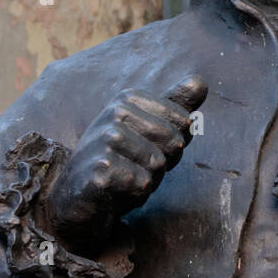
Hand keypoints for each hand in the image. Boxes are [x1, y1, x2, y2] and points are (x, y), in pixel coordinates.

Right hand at [43, 74, 206, 255]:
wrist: (76, 195)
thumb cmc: (118, 159)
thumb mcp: (147, 128)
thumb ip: (175, 105)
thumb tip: (200, 81)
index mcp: (128, 98)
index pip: (184, 121)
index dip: (174, 143)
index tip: (146, 147)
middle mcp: (115, 113)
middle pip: (175, 143)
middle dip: (163, 163)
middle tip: (134, 166)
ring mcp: (105, 140)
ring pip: (159, 165)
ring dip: (148, 181)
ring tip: (124, 178)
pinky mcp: (100, 171)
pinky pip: (142, 184)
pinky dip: (134, 195)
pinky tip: (114, 192)